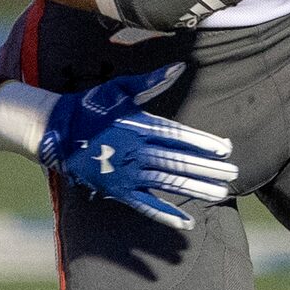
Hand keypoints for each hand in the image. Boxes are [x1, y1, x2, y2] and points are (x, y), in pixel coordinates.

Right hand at [38, 64, 237, 231]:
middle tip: (233, 173)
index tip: (226, 148)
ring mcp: (126, 173)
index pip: (178, 136)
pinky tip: (186, 222)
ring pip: (167, 183)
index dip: (203, 143)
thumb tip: (179, 68)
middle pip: (178, 161)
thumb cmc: (91, 106)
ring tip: (221, 193)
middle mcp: (135, 152)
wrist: (56, 132)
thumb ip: (151, 82)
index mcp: (138, 126)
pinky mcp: (117, 190)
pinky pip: (145, 205)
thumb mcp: (119, 89)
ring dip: (195, 189)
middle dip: (208, 168)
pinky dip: (166, 214)